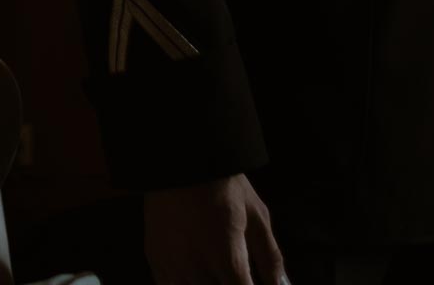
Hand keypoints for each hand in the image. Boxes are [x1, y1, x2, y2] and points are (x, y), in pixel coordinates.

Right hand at [144, 172, 288, 284]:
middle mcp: (197, 268)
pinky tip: (196, 272)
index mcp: (226, 258)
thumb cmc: (223, 184)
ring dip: (209, 282)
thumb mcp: (256, 215)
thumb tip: (278, 283)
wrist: (181, 160)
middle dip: (230, 282)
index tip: (251, 281)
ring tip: (216, 268)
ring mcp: (172, 266)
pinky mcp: (155, 259)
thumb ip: (270, 256)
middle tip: (235, 273)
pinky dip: (186, 283)